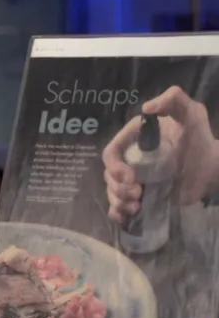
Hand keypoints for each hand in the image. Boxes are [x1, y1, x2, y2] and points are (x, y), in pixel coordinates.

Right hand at [102, 86, 218, 222]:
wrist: (212, 168)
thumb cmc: (200, 140)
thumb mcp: (192, 114)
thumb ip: (174, 100)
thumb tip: (147, 108)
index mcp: (133, 141)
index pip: (111, 153)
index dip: (114, 166)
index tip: (130, 177)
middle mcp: (130, 160)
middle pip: (109, 175)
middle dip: (117, 188)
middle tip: (137, 194)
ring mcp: (135, 180)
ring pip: (112, 192)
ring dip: (118, 201)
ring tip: (136, 207)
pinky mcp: (142, 197)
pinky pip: (119, 207)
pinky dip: (117, 213)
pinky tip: (126, 217)